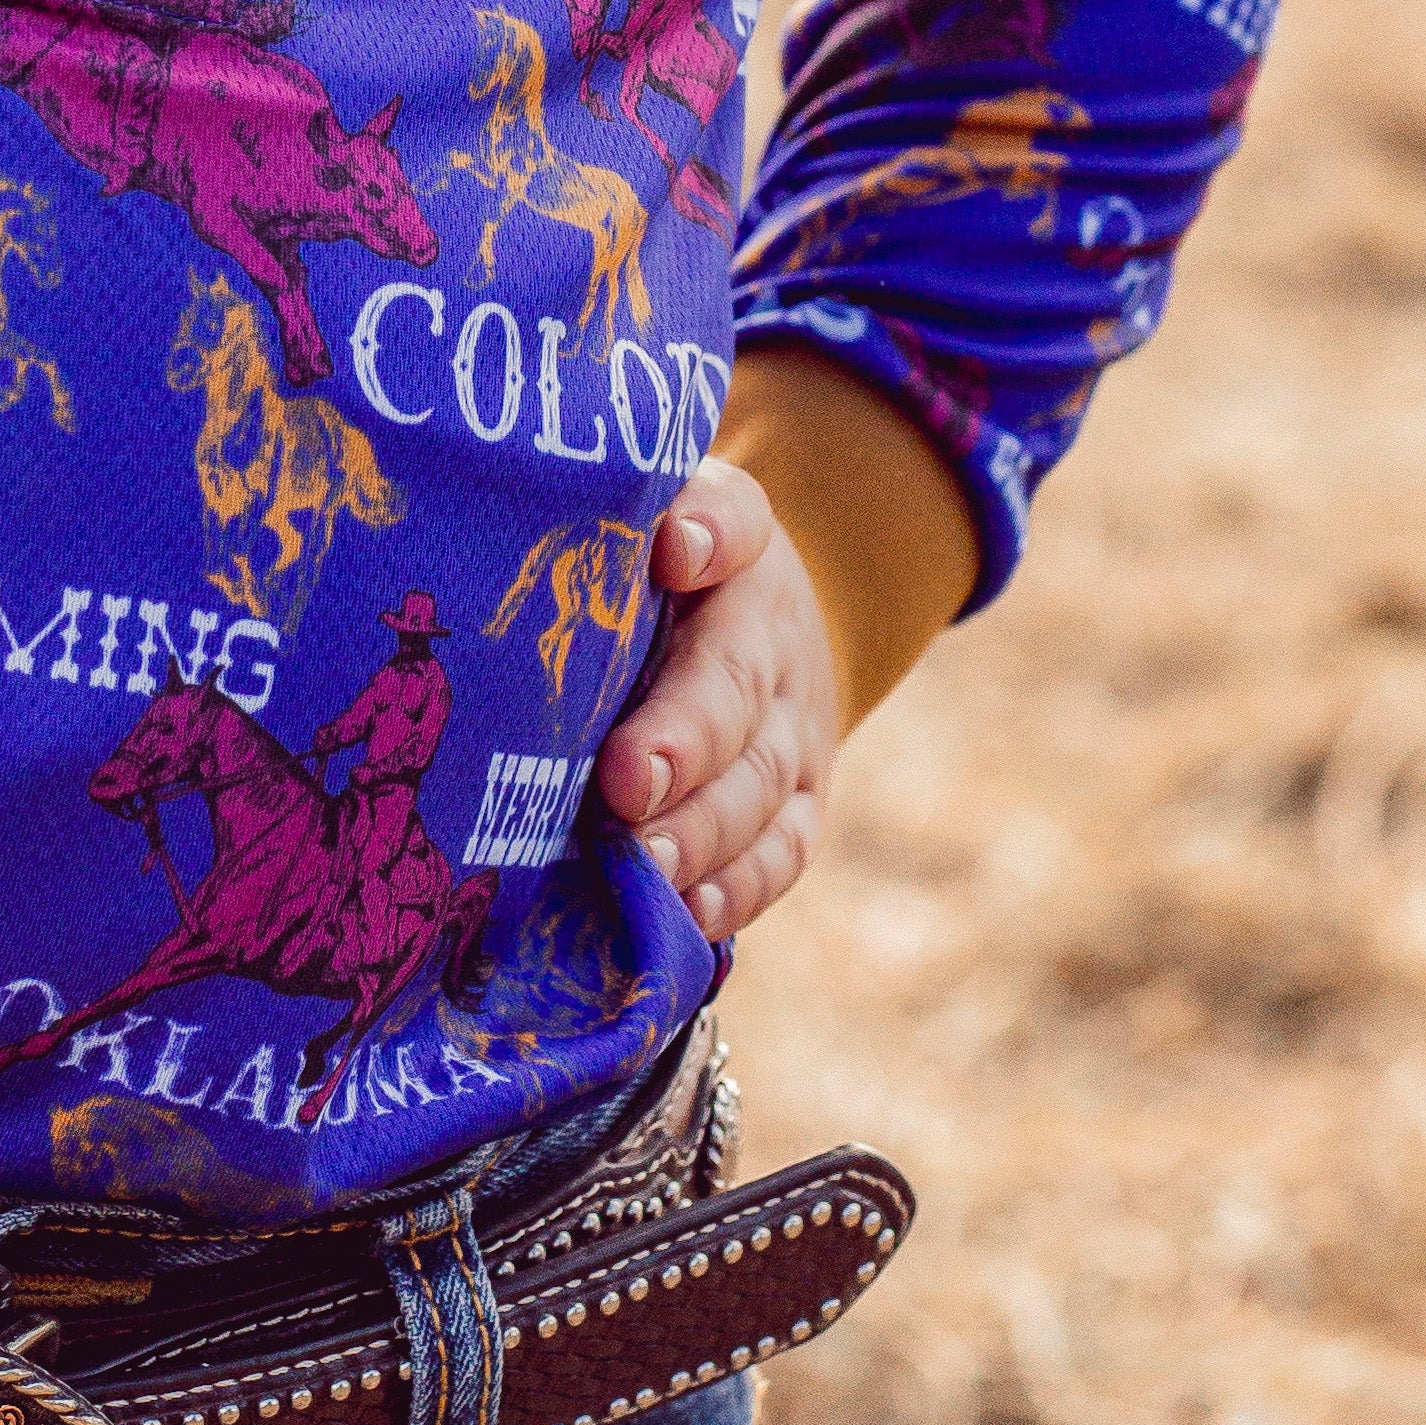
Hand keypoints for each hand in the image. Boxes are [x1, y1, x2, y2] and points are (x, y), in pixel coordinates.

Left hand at [598, 456, 838, 942]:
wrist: (761, 625)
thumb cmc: (662, 568)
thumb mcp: (660, 514)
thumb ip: (654, 509)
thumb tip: (668, 540)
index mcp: (740, 555)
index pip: (733, 531)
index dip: (708, 542)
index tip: (672, 557)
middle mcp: (779, 647)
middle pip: (739, 693)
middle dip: (685, 744)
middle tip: (625, 788)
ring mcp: (797, 738)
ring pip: (763, 790)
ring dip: (703, 834)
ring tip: (645, 867)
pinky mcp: (800, 811)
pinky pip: (780, 857)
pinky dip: (736, 892)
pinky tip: (685, 914)